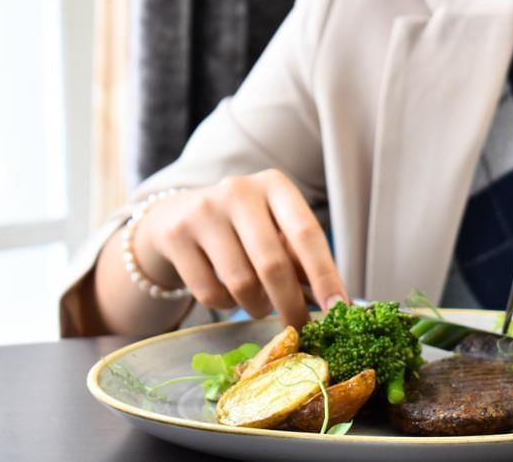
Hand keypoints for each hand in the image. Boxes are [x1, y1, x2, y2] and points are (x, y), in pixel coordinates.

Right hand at [131, 169, 345, 327]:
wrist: (174, 215)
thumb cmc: (242, 227)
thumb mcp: (274, 228)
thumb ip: (299, 257)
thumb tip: (332, 303)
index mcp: (275, 185)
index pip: (307, 233)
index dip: (324, 274)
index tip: (338, 307)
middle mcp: (239, 191)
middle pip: (273, 263)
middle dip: (291, 303)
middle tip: (300, 328)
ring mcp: (204, 211)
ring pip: (242, 282)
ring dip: (257, 306)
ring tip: (260, 304)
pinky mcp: (176, 236)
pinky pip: (210, 292)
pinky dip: (226, 305)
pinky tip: (228, 295)